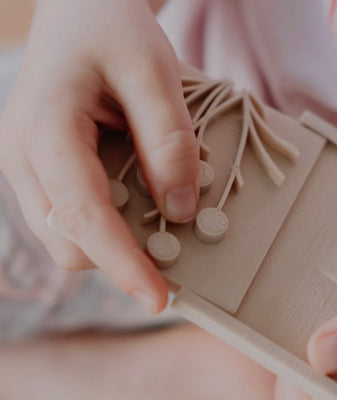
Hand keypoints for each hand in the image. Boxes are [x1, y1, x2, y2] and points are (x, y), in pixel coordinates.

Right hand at [0, 0, 198, 311]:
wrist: (79, 8)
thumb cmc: (112, 28)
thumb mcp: (153, 73)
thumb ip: (168, 143)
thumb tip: (180, 212)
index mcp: (45, 129)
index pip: (84, 218)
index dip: (124, 265)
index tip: (159, 299)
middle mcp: (22, 156)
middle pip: (68, 242)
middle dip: (120, 256)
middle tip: (176, 247)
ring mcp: (26, 166)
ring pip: (65, 236)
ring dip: (114, 241)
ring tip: (160, 218)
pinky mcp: (41, 170)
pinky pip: (70, 216)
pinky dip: (107, 222)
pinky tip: (139, 201)